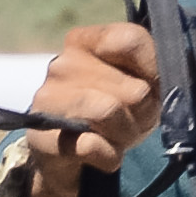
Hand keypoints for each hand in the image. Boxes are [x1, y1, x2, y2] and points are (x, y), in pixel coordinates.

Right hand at [5, 21, 162, 196]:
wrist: (73, 152)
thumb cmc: (119, 107)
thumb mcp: (143, 80)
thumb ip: (154, 66)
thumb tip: (146, 85)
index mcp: (84, 42)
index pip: (131, 41)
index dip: (153, 68)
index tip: (151, 83)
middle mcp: (61, 64)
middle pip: (133, 89)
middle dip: (142, 112)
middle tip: (131, 118)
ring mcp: (47, 99)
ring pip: (108, 112)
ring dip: (125, 133)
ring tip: (118, 135)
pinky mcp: (40, 136)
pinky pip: (90, 145)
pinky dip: (108, 155)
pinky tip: (102, 153)